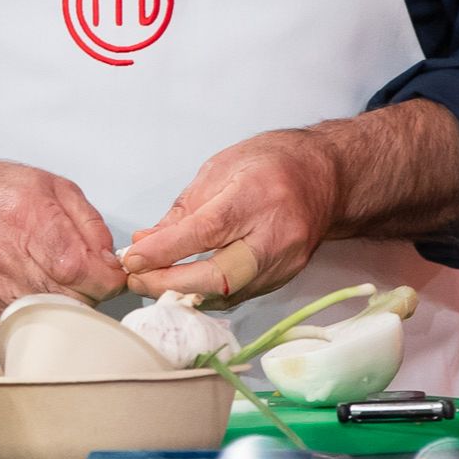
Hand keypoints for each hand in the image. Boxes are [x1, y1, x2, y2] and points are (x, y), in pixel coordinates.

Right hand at [0, 150, 121, 322]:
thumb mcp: (54, 187)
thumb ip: (90, 224)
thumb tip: (110, 262)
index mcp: (28, 218)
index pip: (82, 271)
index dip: (108, 278)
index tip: (110, 272)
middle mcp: (6, 256)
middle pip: (72, 299)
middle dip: (92, 291)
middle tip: (87, 274)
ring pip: (53, 316)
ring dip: (68, 303)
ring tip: (61, 279)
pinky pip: (29, 321)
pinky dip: (43, 309)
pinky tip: (36, 286)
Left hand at [117, 130, 337, 304]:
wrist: (325, 175)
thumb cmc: (271, 163)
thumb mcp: (219, 169)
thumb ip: (183, 210)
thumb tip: (146, 242)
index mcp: (256, 196)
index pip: (206, 231)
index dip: (165, 251)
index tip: (133, 259)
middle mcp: (275, 234)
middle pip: (220, 276)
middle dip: (171, 284)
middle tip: (138, 280)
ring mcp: (285, 261)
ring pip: (229, 293)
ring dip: (185, 294)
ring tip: (153, 284)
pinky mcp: (286, 277)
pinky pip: (240, 294)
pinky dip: (208, 294)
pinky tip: (184, 287)